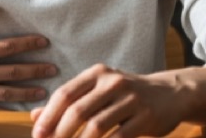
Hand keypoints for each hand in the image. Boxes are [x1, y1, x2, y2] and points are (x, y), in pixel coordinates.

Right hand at [0, 2, 55, 106]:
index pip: (9, 47)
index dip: (28, 43)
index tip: (44, 42)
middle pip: (14, 71)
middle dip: (36, 70)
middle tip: (54, 69)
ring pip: (7, 92)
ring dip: (26, 91)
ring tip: (43, 92)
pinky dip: (6, 108)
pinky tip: (17, 109)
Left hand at [29, 64, 186, 137]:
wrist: (170, 93)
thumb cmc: (126, 95)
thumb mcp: (97, 91)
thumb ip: (69, 102)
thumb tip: (34, 116)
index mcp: (97, 74)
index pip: (65, 94)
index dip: (48, 117)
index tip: (37, 135)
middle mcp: (112, 82)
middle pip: (78, 110)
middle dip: (60, 133)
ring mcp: (131, 99)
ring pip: (97, 126)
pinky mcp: (146, 117)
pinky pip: (119, 137)